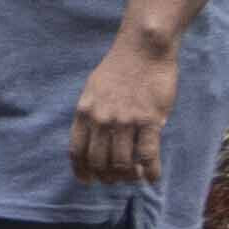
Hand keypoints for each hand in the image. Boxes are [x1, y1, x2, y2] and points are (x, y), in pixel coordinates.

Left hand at [71, 25, 178, 187]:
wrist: (144, 47)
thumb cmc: (120, 67)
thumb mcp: (93, 89)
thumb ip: (90, 114)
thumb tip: (90, 139)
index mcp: (85, 112)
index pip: (77, 151)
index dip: (81, 171)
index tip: (88, 181)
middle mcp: (102, 119)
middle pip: (99, 162)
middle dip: (107, 177)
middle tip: (116, 178)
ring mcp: (125, 121)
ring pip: (122, 163)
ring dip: (128, 176)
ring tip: (134, 174)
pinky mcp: (149, 120)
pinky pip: (148, 156)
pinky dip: (150, 172)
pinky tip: (152, 177)